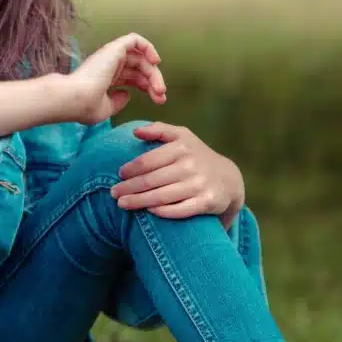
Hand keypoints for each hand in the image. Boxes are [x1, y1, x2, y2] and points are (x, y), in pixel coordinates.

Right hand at [67, 33, 166, 125]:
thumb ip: (117, 102)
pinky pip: (134, 40)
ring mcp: (111, 56)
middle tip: (161, 97)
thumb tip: (126, 95)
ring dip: (154, 73)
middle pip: (139, 69)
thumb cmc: (85, 106)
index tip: (158, 101)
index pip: (132, 78)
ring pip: (140, 58)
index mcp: (105, 78)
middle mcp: (109, 65)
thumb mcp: (105, 109)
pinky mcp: (114, 48)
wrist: (75, 98)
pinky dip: (147, 47)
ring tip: (160, 89)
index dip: (147, 88)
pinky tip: (155, 62)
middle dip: (154, 82)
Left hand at [110, 122, 243, 226]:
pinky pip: (180, 209)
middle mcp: (190, 165)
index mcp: (181, 147)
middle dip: (129, 188)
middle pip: (151, 180)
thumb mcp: (182, 136)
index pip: (148, 160)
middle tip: (113, 194)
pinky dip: (163, 211)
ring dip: (139, 201)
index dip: (131, 169)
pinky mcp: (207, 202)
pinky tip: (149, 211)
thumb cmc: (196, 156)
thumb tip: (135, 132)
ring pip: (162, 196)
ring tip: (122, 204)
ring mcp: (199, 184)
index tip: (119, 175)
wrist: (228, 179)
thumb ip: (159, 130)